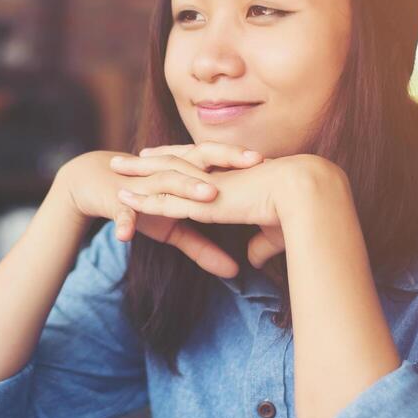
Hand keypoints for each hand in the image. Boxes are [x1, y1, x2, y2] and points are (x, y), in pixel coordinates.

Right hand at [55, 150, 240, 277]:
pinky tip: (127, 237)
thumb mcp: (174, 227)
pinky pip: (122, 213)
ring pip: (165, 182)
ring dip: (185, 187)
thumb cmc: (142, 203)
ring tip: (208, 197)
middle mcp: (165, 172)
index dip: (242, 161)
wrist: (94, 186)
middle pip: (197, 161)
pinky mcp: (116, 200)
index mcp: (183, 173)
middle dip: (224, 161)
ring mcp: (140, 185)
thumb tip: (236, 273)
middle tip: (253, 163)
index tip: (274, 164)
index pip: (217, 162)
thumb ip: (203, 247)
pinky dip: (124, 223)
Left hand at [109, 144, 326, 268]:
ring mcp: (205, 186)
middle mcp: (214, 177)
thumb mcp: (274, 233)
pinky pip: (164, 200)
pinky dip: (142, 199)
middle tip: (128, 157)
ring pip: (162, 176)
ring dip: (137, 174)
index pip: (199, 168)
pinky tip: (124, 197)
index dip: (180, 163)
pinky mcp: (200, 202)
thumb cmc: (299, 213)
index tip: (164, 160)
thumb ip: (260, 245)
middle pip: (174, 164)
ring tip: (114, 166)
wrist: (303, 197)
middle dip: (150, 161)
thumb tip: (253, 260)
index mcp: (231, 179)